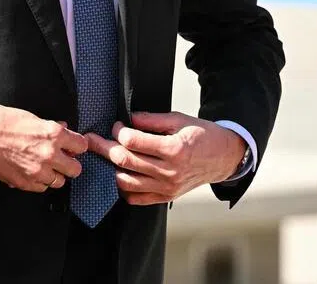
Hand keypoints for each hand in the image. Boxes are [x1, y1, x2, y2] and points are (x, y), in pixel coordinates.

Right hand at [0, 103, 86, 192]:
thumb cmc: (1, 121)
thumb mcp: (31, 117)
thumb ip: (51, 126)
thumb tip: (63, 128)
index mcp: (53, 134)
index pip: (81, 145)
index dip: (77, 145)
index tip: (72, 146)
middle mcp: (49, 155)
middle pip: (75, 169)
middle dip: (69, 163)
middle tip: (61, 158)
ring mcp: (37, 172)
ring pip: (59, 182)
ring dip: (54, 174)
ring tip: (44, 166)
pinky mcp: (24, 183)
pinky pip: (41, 188)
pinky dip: (39, 182)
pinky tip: (32, 172)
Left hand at [85, 111, 246, 205]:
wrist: (224, 158)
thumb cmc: (202, 135)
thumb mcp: (180, 120)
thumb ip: (152, 120)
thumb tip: (129, 118)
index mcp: (173, 150)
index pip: (133, 142)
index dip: (119, 130)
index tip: (117, 124)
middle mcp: (169, 172)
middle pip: (124, 161)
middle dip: (104, 147)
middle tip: (93, 139)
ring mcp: (166, 188)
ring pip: (125, 182)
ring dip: (110, 168)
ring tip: (104, 156)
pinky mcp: (165, 197)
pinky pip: (136, 198)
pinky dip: (122, 188)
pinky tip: (119, 174)